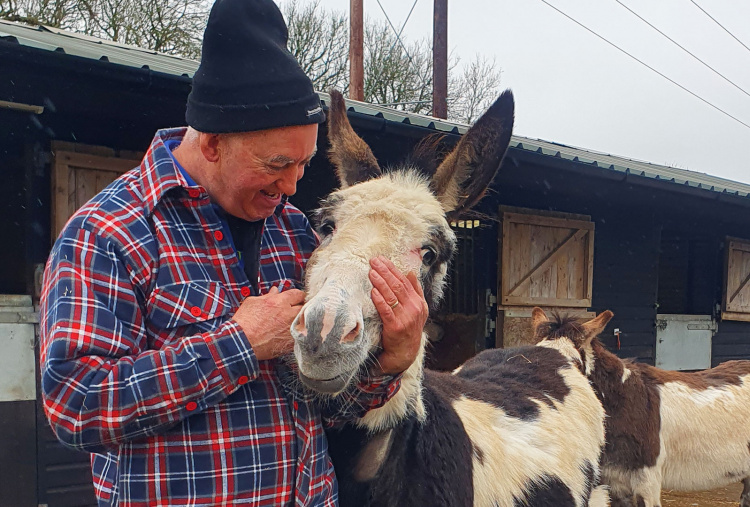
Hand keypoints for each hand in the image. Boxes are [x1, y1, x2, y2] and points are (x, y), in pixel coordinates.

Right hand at [231, 287, 304, 360]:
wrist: (241, 343)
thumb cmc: (244, 322)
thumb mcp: (252, 303)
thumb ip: (267, 296)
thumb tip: (275, 290)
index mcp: (279, 302)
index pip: (298, 294)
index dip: (297, 296)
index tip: (296, 299)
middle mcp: (288, 314)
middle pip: (305, 307)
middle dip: (302, 307)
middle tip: (296, 310)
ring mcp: (291, 328)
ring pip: (305, 321)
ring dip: (301, 321)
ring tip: (295, 323)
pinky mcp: (290, 342)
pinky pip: (301, 335)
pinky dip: (299, 334)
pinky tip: (293, 334)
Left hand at [368, 256, 428, 374]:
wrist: (405, 353)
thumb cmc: (408, 329)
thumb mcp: (417, 310)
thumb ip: (415, 291)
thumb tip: (411, 272)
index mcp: (418, 302)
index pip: (405, 281)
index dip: (392, 269)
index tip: (382, 260)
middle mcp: (414, 308)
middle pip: (398, 285)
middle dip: (385, 271)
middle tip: (373, 261)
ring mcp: (406, 318)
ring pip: (392, 295)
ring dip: (381, 282)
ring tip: (371, 272)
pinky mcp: (395, 327)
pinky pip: (386, 310)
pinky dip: (380, 299)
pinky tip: (373, 291)